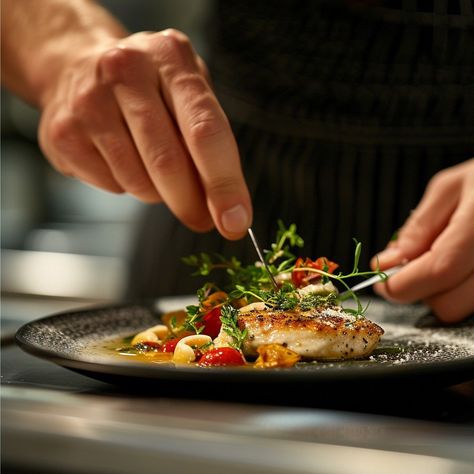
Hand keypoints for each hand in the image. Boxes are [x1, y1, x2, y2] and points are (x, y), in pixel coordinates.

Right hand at [38, 29, 251, 238]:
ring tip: (153, 169)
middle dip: (191, 203)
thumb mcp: (185, 93)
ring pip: (139, 181)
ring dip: (158, 193)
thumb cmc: (146, 87)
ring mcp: (89, 102)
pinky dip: (128, 187)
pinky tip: (122, 160)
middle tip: (203, 219)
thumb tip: (224, 205)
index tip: (236, 221)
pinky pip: (113, 185)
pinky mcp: (65, 134)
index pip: (205, 130)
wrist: (76, 68)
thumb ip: (208, 140)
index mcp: (170, 58)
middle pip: (169, 162)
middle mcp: (126, 71)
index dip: (224, 183)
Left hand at [372, 159, 473, 322]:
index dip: (402, 283)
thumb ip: (418, 228)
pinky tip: (459, 267)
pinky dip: (459, 291)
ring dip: (441, 292)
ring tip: (441, 259)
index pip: (439, 270)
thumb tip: (388, 263)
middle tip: (412, 267)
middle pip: (449, 304)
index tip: (382, 280)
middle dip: (420, 290)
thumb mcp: (449, 188)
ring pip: (463, 310)